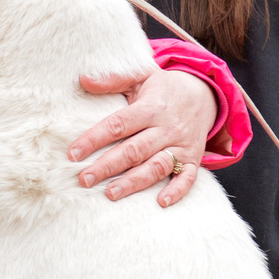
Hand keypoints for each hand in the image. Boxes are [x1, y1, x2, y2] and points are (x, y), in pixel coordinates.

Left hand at [67, 68, 216, 206]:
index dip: (94, 139)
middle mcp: (166, 128)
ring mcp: (181, 145)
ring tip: (111, 193)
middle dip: (108, 166)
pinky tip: (160, 202)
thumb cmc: (164, 89)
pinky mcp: (193, 159)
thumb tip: (83, 80)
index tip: (73, 154)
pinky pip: (187, 177)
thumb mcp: (141, 77)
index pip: (118, 125)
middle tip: (84, 180)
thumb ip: (113, 80)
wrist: (205, 94)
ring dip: (134, 182)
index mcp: (150, 108)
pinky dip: (177, 191)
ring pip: (156, 166)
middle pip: (134, 150)